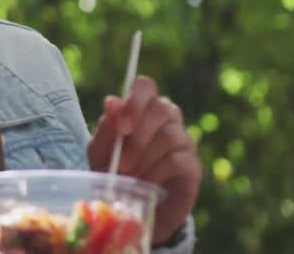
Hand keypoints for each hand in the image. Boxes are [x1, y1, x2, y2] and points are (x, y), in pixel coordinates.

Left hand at [87, 75, 200, 243]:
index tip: (122, 128)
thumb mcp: (100, 152)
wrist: (131, 208)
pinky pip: (176, 160)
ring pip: (168, 135)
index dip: (135, 101)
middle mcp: (167, 118)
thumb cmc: (114, 172)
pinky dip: (155, 172)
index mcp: (142, 108)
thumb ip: (106, 128)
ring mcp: (183, 140)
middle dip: (137, 138)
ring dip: (144, 158)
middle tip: (121, 163)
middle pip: (161, 108)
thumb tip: (112, 100)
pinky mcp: (193, 165)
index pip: (145, 85)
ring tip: (130, 176)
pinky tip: (146, 184)